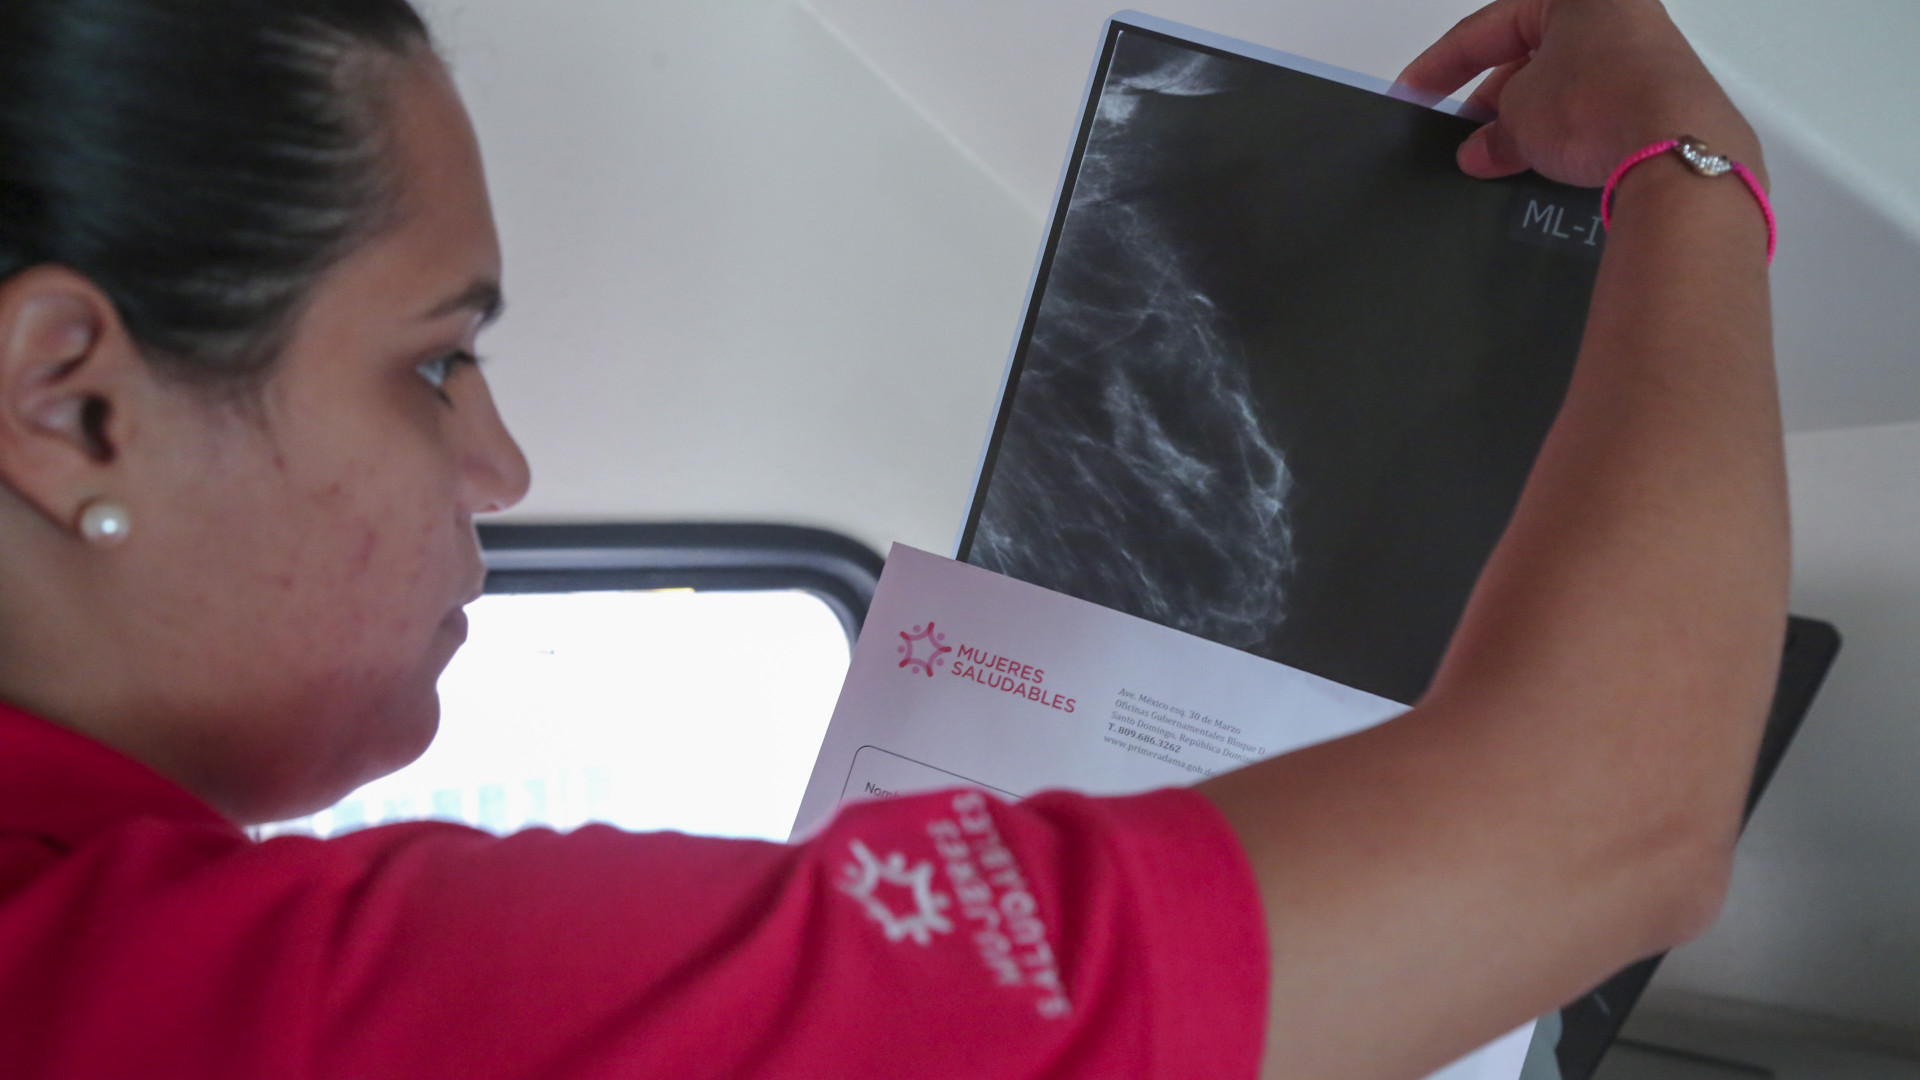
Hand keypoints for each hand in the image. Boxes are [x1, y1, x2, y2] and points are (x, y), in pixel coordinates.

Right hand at [1398, 0, 1763, 187]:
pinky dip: (1563, 135)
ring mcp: (1645, 54)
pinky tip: (1540, 165)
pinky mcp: (1662, 96)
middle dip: (1489, 101)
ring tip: (1495, 160)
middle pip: (1530, 56)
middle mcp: (1616, 13)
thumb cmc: (1594, 101)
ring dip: (1524, 122)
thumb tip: (1480, 151)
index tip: (1413, 93)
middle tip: (1459, 136)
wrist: (1675, 147)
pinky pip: (1595, 110)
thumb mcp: (1518, 114)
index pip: (1489, 26)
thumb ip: (1492, 130)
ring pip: (1562, 85)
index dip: (1442, 64)